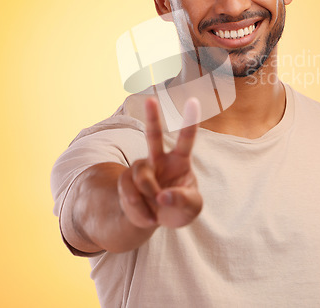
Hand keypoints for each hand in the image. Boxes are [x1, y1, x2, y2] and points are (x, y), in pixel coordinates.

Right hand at [117, 96, 201, 228]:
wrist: (156, 220)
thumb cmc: (179, 208)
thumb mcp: (191, 207)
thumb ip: (183, 200)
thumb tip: (163, 196)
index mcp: (180, 160)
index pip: (186, 138)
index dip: (190, 120)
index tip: (193, 100)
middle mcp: (159, 159)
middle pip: (153, 135)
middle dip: (152, 117)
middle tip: (150, 99)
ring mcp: (142, 168)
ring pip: (142, 176)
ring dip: (149, 196)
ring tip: (157, 212)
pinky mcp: (126, 180)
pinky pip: (129, 192)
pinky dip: (140, 209)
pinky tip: (148, 216)